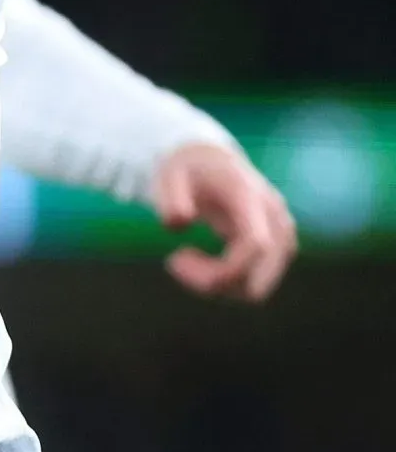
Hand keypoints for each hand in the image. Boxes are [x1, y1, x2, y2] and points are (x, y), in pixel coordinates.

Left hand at [154, 142, 297, 301]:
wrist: (213, 161)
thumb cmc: (188, 169)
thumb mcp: (168, 173)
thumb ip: (170, 196)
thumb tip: (178, 222)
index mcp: (251, 198)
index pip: (256, 245)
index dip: (221, 268)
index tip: (174, 259)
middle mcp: (276, 220)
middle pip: (256, 280)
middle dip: (211, 283)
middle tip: (174, 260)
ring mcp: (283, 239)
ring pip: (255, 289)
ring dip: (216, 285)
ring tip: (183, 257)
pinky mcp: (280, 251)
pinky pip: (254, 285)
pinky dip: (224, 284)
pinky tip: (200, 262)